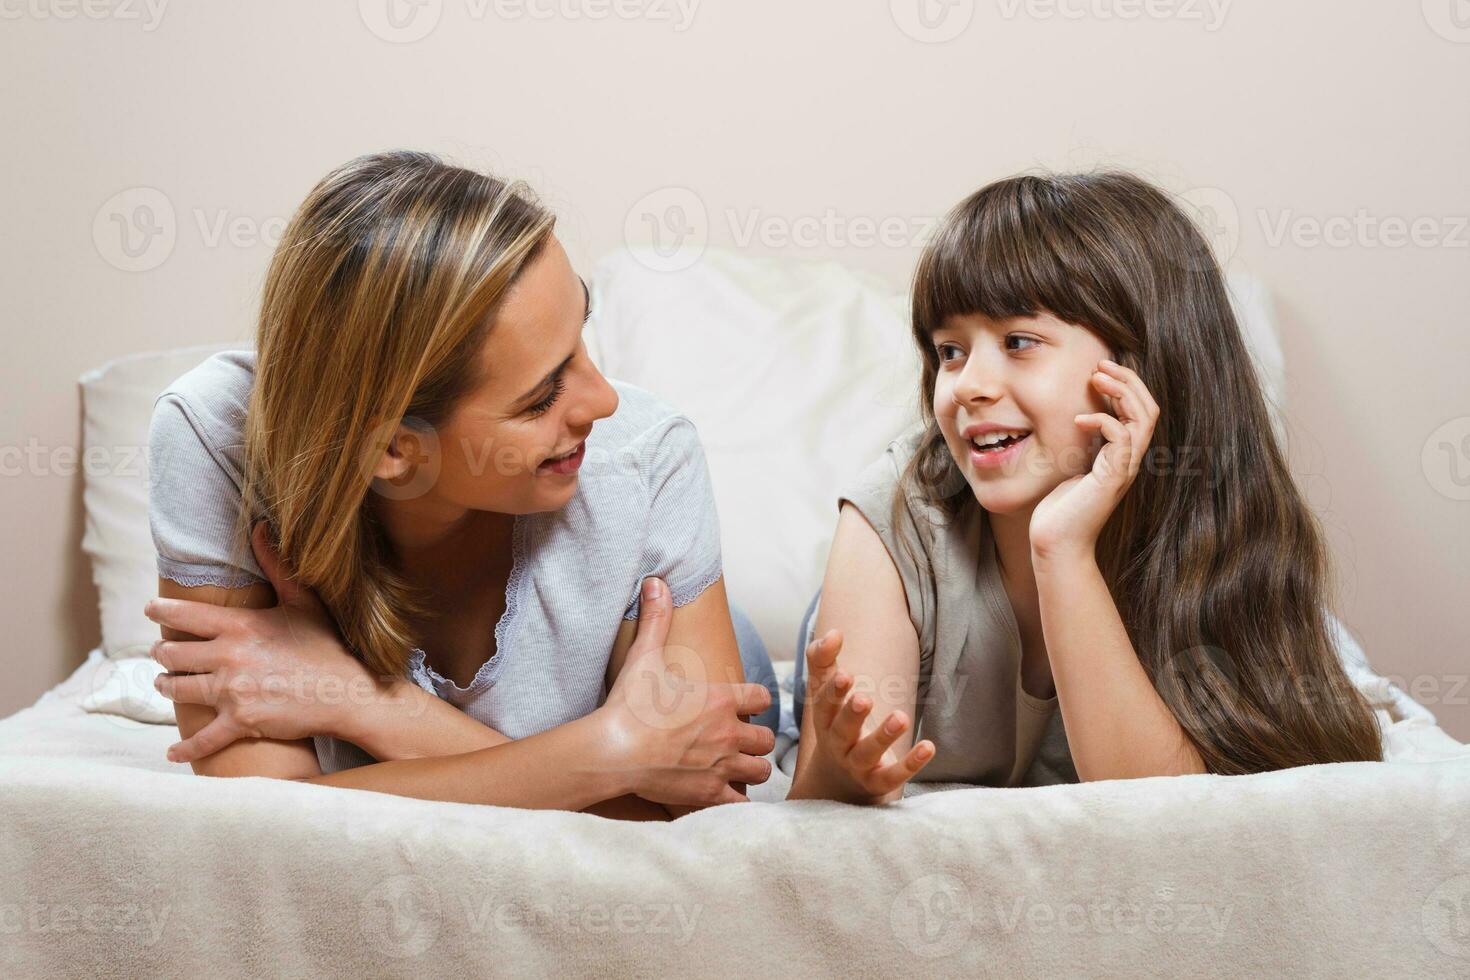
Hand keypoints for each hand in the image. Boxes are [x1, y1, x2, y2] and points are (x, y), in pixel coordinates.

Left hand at [144, 523, 398, 761]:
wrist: (349, 692)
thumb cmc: (327, 645)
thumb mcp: (303, 601)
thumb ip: (276, 565)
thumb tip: (259, 527)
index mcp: (240, 625)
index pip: (185, 614)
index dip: (161, 610)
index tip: (149, 608)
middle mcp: (229, 657)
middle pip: (171, 654)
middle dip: (164, 653)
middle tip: (164, 654)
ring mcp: (232, 692)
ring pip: (177, 690)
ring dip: (167, 687)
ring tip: (166, 685)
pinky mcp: (241, 722)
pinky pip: (203, 739)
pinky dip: (186, 748)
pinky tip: (173, 752)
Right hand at [599, 578, 775, 807]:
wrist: (613, 750)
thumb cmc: (630, 704)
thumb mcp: (644, 656)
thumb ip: (656, 618)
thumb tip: (656, 580)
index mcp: (721, 698)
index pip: (762, 697)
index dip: (755, 702)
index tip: (741, 706)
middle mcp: (730, 731)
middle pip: (766, 738)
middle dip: (755, 740)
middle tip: (736, 740)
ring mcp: (722, 765)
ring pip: (760, 771)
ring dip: (750, 769)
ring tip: (733, 767)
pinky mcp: (710, 794)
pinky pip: (742, 803)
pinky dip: (736, 800)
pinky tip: (723, 795)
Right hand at [803, 628, 932, 802]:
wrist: (837, 781)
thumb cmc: (835, 723)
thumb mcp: (825, 693)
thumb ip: (823, 660)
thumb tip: (834, 633)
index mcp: (824, 719)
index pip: (824, 704)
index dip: (833, 691)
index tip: (845, 675)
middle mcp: (837, 743)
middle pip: (842, 730)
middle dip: (852, 715)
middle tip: (864, 699)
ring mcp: (857, 765)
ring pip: (868, 753)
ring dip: (884, 736)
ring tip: (901, 718)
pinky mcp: (877, 782)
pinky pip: (893, 776)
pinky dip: (911, 763)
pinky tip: (929, 746)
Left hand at [1029, 358, 1158, 562]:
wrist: (1056, 543)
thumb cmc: (1060, 509)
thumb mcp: (1073, 467)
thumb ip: (1084, 445)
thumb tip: (1079, 417)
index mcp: (1123, 456)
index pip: (1141, 411)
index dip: (1127, 386)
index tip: (1101, 368)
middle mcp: (1129, 461)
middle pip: (1149, 409)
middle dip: (1129, 381)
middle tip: (1101, 363)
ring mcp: (1124, 470)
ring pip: (1142, 420)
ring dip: (1121, 393)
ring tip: (1096, 377)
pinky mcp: (1111, 478)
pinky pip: (1120, 438)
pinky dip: (1103, 421)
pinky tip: (1079, 419)